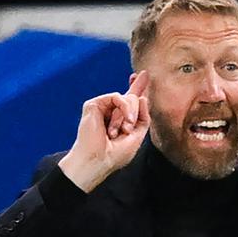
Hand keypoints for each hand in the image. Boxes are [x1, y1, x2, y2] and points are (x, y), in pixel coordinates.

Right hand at [58, 71, 151, 192]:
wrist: (97, 161)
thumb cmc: (114, 155)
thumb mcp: (137, 137)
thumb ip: (144, 117)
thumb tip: (142, 97)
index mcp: (119, 120)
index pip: (129, 100)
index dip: (136, 86)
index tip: (142, 74)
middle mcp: (110, 112)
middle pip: (132, 98)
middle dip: (134, 113)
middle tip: (127, 129)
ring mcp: (101, 108)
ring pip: (126, 97)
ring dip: (129, 115)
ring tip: (121, 130)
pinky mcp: (93, 105)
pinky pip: (116, 96)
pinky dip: (125, 107)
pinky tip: (124, 120)